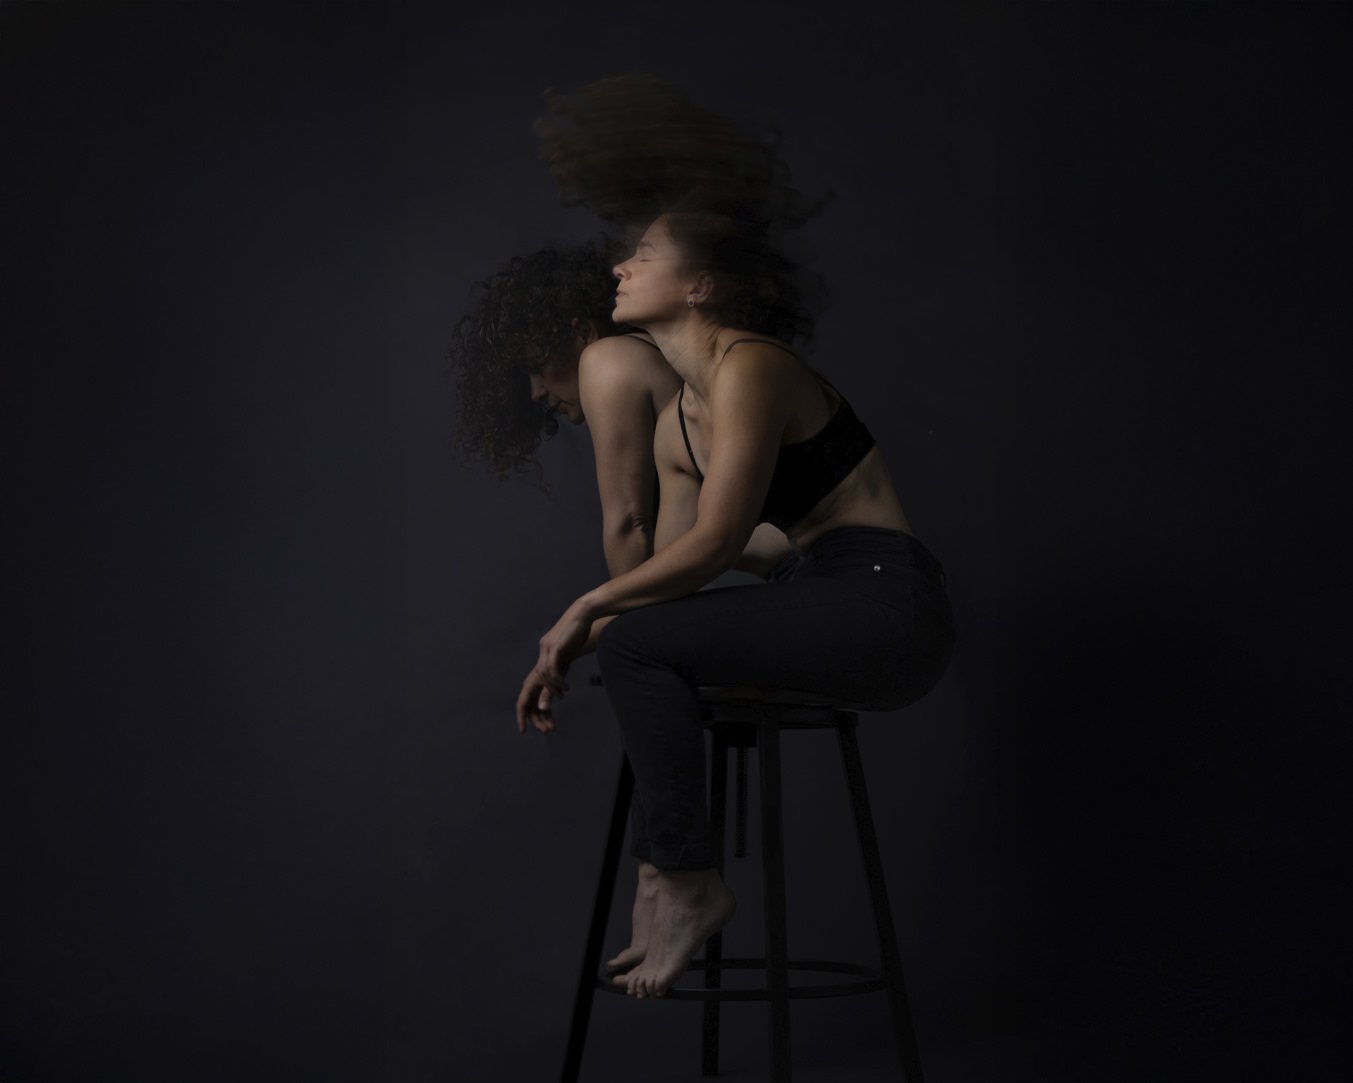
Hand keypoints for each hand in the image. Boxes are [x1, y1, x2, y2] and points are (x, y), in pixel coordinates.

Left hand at [515, 603, 591, 734]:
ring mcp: (546, 650)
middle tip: (544, 725)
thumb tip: (552, 698)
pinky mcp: (555, 646)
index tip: (527, 727)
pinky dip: (556, 682)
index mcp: (543, 659)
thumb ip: (559, 677)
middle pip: (530, 686)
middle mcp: (541, 655)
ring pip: (542, 678)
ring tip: (563, 697)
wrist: (583, 614)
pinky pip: (551, 669)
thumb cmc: (577, 636)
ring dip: (552, 692)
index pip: (530, 688)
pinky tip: (565, 689)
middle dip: (533, 707)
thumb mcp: (567, 660)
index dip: (525, 710)